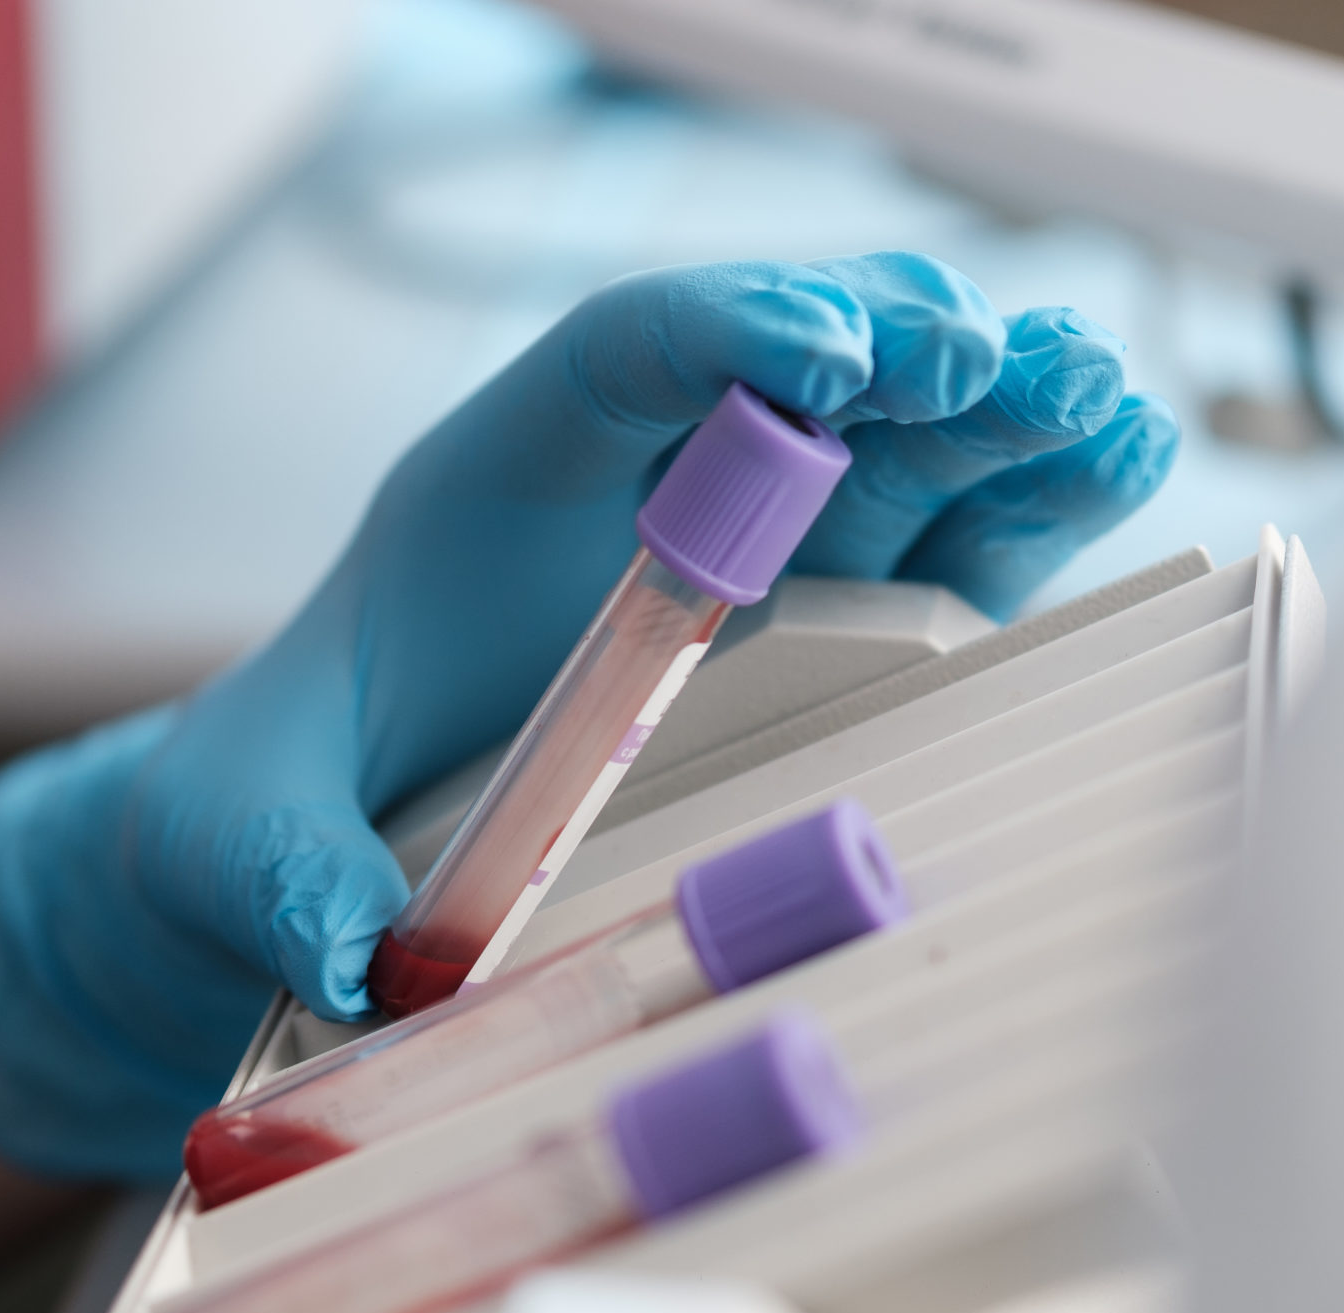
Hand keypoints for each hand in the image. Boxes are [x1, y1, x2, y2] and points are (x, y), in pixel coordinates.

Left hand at [0, 252, 1178, 1178]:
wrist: (323, 822)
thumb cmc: (282, 785)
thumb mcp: (239, 824)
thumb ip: (286, 872)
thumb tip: (355, 952)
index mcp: (503, 475)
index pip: (625, 347)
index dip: (733, 329)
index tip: (828, 357)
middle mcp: (645, 479)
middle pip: (792, 363)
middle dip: (899, 348)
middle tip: (989, 367)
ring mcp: (740, 536)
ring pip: (888, 437)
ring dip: (994, 410)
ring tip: (1096, 402)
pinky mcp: (810, 608)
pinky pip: (930, 535)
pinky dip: (1017, 502)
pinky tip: (1103, 464)